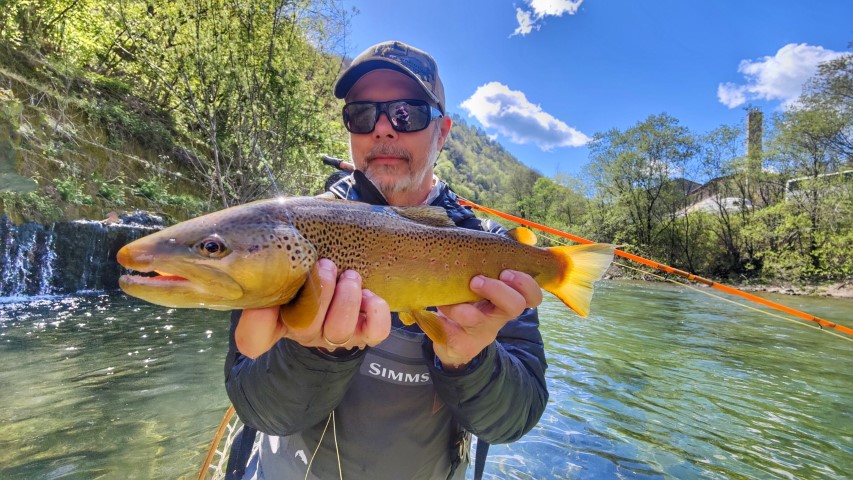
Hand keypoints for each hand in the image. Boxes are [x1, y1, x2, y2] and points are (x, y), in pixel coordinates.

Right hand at [234, 258, 391, 358]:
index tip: (269, 296)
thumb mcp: (288, 271)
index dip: (257, 321)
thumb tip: (270, 256)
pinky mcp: (364, 333)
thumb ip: (275, 267)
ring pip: (339, 330)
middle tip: (325, 265)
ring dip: (346, 298)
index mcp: (278, 320)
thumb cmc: (309, 276)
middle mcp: (305, 332)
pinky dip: (375, 311)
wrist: (341, 287)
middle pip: (305, 328)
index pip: (253, 338)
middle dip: (320, 291)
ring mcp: (335, 335)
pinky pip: (376, 332)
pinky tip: (368, 294)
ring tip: (349, 276)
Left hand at [434, 270, 542, 370]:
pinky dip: (440, 319)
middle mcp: (498, 317)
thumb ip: (497, 261)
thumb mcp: (486, 282)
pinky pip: (451, 333)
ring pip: (476, 319)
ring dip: (461, 306)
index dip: (526, 284)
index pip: (533, 296)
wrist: (455, 340)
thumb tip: (521, 235)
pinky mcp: (460, 343)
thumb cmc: (472, 302)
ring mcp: (480, 332)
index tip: (506, 271)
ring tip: (447, 299)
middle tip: (477, 280)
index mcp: (508, 301)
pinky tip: (433, 309)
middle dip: (498, 290)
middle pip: (514, 306)